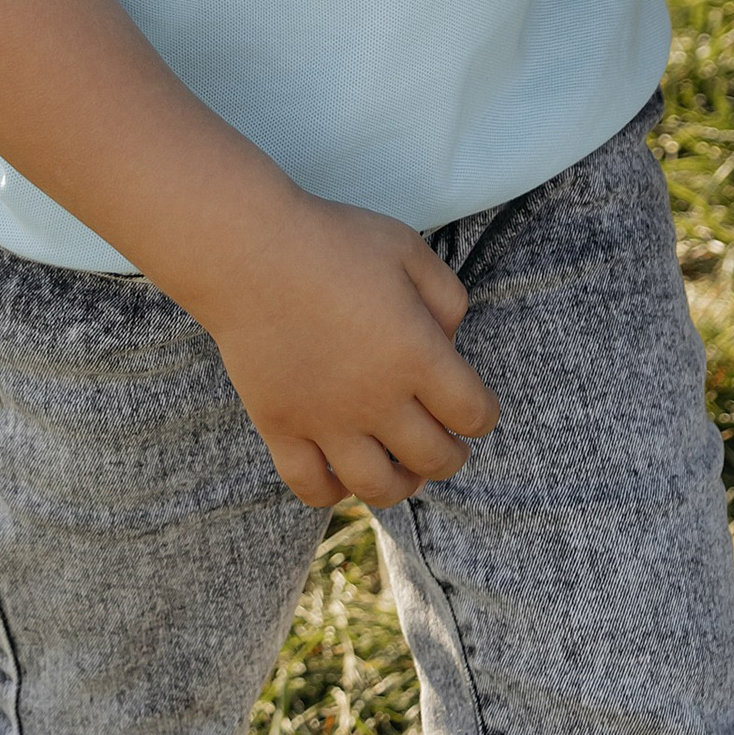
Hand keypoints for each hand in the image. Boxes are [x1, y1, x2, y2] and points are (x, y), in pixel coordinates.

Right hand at [197, 191, 498, 511]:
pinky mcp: (281, 429)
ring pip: (378, 487)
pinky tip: (343, 473)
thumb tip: (451, 342)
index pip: (472, 413)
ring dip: (402, 486)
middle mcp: (376, 399)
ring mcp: (326, 421)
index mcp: (416, 354)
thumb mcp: (408, 249)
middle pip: (433, 458)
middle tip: (449, 445)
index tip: (478, 410)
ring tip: (405, 471)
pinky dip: (334, 492)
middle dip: (452, 456)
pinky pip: (312, 487)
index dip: (483, 416)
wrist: (250, 252)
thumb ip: (446, 297)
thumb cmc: (333, 242)